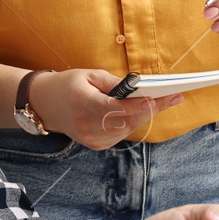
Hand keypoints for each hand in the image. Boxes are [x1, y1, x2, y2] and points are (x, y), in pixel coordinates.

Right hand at [30, 70, 182, 150]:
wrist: (44, 104)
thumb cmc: (67, 84)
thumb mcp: (88, 75)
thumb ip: (113, 82)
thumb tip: (138, 87)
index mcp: (82, 103)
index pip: (112, 108)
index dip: (135, 105)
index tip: (154, 99)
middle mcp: (86, 125)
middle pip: (125, 120)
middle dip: (151, 109)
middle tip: (174, 97)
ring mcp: (91, 138)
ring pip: (126, 129)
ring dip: (145, 115)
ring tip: (165, 101)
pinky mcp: (95, 144)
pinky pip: (121, 134)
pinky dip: (133, 122)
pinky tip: (144, 111)